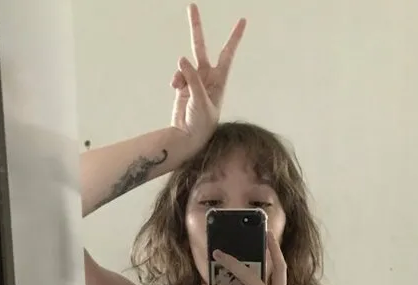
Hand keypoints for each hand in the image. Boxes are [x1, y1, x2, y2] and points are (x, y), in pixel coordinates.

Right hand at [170, 4, 245, 152]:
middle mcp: (207, 77)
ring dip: (180, 71)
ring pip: (185, 64)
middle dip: (196, 27)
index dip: (234, 37)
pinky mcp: (182, 87)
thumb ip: (192, 79)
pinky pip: (177, 75)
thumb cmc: (202, 124)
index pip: (228, 53)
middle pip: (201, 46)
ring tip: (178, 86)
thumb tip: (182, 59)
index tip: (242, 21)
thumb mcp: (200, 101)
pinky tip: (175, 89)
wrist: (189, 138)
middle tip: (192, 5)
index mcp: (219, 79)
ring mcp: (194, 81)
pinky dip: (175, 80)